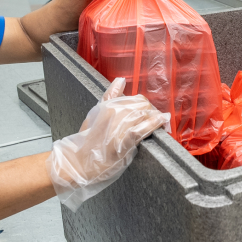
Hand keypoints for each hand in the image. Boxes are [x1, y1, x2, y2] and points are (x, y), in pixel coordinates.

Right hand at [47, 77, 169, 210]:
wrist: (78, 161)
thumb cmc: (87, 140)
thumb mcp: (95, 113)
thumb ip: (109, 97)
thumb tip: (121, 80)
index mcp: (108, 105)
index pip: (135, 99)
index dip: (145, 106)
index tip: (150, 113)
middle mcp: (114, 112)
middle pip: (143, 105)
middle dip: (152, 113)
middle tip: (158, 122)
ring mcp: (119, 126)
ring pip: (144, 114)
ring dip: (156, 118)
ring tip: (163, 125)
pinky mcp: (123, 142)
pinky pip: (142, 129)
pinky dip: (154, 123)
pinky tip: (162, 121)